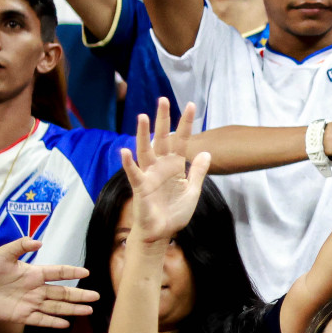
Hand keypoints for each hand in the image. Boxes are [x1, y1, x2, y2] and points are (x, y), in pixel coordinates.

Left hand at [0, 240, 96, 328]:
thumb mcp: (3, 254)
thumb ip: (21, 246)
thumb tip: (39, 242)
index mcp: (35, 274)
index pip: (58, 273)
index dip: (72, 272)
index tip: (86, 273)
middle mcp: (36, 289)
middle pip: (62, 293)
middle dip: (79, 295)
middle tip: (96, 296)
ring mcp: (30, 303)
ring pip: (56, 307)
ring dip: (72, 309)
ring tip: (89, 310)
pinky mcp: (21, 315)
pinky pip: (40, 320)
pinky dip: (52, 322)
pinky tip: (66, 324)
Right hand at [120, 100, 207, 245]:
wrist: (162, 232)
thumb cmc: (174, 212)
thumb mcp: (193, 191)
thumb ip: (197, 172)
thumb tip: (206, 153)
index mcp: (174, 166)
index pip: (182, 140)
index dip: (186, 124)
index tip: (191, 105)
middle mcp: (160, 166)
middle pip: (162, 139)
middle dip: (163, 120)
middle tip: (164, 100)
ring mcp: (149, 175)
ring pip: (145, 150)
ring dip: (144, 134)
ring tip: (144, 117)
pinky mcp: (140, 187)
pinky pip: (133, 173)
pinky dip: (128, 163)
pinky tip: (124, 151)